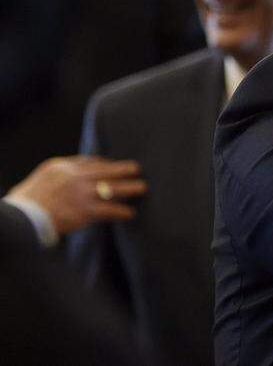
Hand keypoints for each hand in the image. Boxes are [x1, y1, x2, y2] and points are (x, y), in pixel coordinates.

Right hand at [6, 156, 146, 234]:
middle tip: (138, 170)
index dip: (109, 164)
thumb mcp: (46, 174)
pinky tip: (130, 214)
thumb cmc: (31, 198)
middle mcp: (76, 178)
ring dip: (130, 189)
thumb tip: (86, 164)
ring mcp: (82, 194)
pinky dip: (122, 212)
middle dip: (126, 170)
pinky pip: (110, 210)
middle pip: (108, 171)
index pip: (93, 162)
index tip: (118, 166)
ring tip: (142, 189)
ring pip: (114, 188)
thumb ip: (65, 168)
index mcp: (64, 167)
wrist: (23, 217)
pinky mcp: (85, 212)